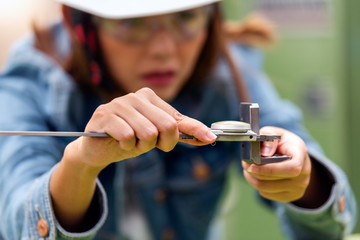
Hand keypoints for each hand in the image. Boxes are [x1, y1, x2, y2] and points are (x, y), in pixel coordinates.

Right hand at [69, 87, 216, 170]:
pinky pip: (128, 136)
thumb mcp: (157, 135)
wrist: (98, 148)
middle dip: (161, 143)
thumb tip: (209, 137)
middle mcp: (134, 96)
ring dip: (141, 146)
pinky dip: (127, 146)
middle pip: (167, 126)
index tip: (211, 138)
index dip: (195, 130)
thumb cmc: (130, 139)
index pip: (177, 118)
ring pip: (148, 133)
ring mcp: (118, 104)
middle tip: (146, 144)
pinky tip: (117, 141)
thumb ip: (180, 132)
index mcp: (148, 96)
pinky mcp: (104, 116)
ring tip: (129, 142)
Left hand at [241, 126, 311, 202]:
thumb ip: (267, 139)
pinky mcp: (291, 196)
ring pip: (266, 189)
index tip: (253, 165)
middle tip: (245, 163)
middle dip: (254, 172)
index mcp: (301, 155)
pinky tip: (257, 175)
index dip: (270, 169)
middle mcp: (304, 173)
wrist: (295, 155)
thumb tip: (263, 154)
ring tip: (248, 168)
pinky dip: (257, 186)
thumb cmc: (283, 143)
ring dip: (252, 179)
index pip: (291, 168)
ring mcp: (298, 187)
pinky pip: (267, 194)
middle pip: (274, 180)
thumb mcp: (275, 133)